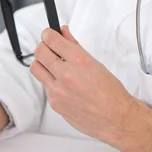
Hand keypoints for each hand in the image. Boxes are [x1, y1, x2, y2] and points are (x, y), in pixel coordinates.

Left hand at [30, 26, 133, 145]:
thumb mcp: (95, 63)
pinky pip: (45, 86)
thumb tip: (64, 33)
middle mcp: (66, 75)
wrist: (115, 118)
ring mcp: (58, 91)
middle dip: (43, 46)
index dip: (48, 34)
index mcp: (79, 61)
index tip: (48, 34)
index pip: (51, 40)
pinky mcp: (54, 104)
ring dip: (42, 63)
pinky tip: (63, 84)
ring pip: (36, 68)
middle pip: (39, 52)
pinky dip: (50, 81)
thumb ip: (75, 46)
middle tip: (49, 47)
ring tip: (52, 64)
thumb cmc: (110, 92)